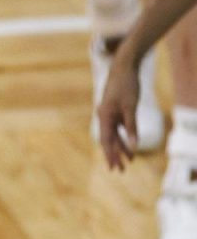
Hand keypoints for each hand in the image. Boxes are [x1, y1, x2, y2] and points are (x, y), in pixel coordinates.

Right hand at [96, 54, 141, 170]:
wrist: (123, 68)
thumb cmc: (126, 86)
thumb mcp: (131, 107)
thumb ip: (132, 127)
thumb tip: (135, 145)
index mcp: (105, 116)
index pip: (106, 140)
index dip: (110, 155)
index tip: (113, 168)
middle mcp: (104, 116)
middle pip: (109, 140)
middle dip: (115, 155)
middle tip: (119, 170)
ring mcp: (109, 114)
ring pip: (114, 135)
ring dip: (120, 148)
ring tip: (128, 161)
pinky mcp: (115, 111)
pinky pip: (118, 128)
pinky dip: (124, 137)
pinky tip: (130, 146)